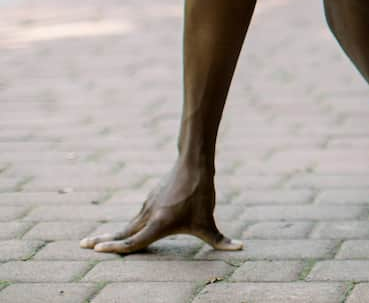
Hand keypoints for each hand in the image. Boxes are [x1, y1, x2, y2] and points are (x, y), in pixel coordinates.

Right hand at [81, 162, 240, 254]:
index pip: (132, 242)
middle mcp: (148, 216)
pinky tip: (123, 229)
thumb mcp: (209, 221)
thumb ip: (220, 240)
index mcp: (158, 225)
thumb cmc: (201, 195)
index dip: (115, 249)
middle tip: (82, 246)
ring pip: (128, 224)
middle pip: (122, 233)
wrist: (194, 164)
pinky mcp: (151, 199)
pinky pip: (137, 216)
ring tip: (96, 241)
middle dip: (102, 241)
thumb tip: (240, 249)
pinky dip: (126, 224)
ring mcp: (147, 206)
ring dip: (112, 233)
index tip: (96, 250)